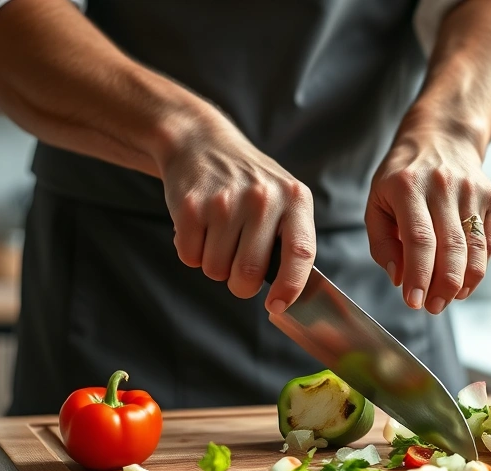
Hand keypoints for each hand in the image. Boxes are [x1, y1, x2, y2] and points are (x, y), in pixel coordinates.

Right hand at [157, 110, 315, 313]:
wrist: (200, 142)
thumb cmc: (249, 184)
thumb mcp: (283, 199)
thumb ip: (291, 240)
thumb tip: (289, 297)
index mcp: (295, 198)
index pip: (300, 253)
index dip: (291, 287)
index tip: (278, 307)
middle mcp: (263, 198)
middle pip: (249, 273)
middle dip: (241, 284)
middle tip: (239, 268)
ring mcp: (225, 201)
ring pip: (216, 270)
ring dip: (215, 265)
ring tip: (219, 235)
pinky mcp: (191, 206)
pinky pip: (190, 258)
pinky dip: (192, 253)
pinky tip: (200, 227)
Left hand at [366, 122, 490, 313]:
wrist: (442, 137)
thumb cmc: (402, 177)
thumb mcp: (377, 201)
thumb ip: (382, 243)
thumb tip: (399, 278)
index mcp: (407, 186)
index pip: (418, 239)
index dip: (419, 275)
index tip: (414, 301)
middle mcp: (443, 185)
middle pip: (451, 247)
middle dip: (443, 286)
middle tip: (433, 306)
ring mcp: (472, 190)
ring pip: (475, 248)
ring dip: (464, 282)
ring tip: (448, 297)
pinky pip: (489, 242)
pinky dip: (479, 267)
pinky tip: (464, 280)